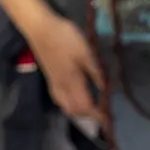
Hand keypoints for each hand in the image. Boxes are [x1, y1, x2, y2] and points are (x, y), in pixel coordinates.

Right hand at [25, 10, 105, 133]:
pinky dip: (70, 104)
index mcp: (72, 82)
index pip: (86, 106)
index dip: (98, 115)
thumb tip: (106, 89)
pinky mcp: (50, 78)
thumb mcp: (86, 52)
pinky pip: (60, 99)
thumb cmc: (65, 38)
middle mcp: (61, 87)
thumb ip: (96, 72)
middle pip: (75, 110)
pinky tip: (77, 96)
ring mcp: (53, 83)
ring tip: (93, 106)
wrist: (41, 29)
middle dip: (89, 115)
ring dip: (79, 110)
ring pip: (66, 106)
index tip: (109, 120)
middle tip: (104, 111)